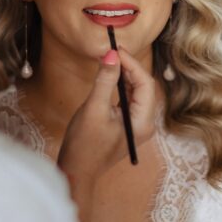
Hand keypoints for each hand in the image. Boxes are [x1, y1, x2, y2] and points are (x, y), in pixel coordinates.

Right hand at [57, 48, 155, 182]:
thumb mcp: (94, 109)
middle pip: (144, 86)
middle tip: (111, 51)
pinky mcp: (126, 124)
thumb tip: (112, 54)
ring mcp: (136, 124)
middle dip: (129, 67)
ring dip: (125, 75)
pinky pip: (128, 99)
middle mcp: (144, 123)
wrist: (76, 171)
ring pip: (136, 91)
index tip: (115, 49)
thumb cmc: (83, 146)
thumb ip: (105, 80)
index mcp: (143, 122)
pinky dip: (120, 85)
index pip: (145, 84)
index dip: (131, 64)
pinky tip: (110, 75)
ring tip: (110, 60)